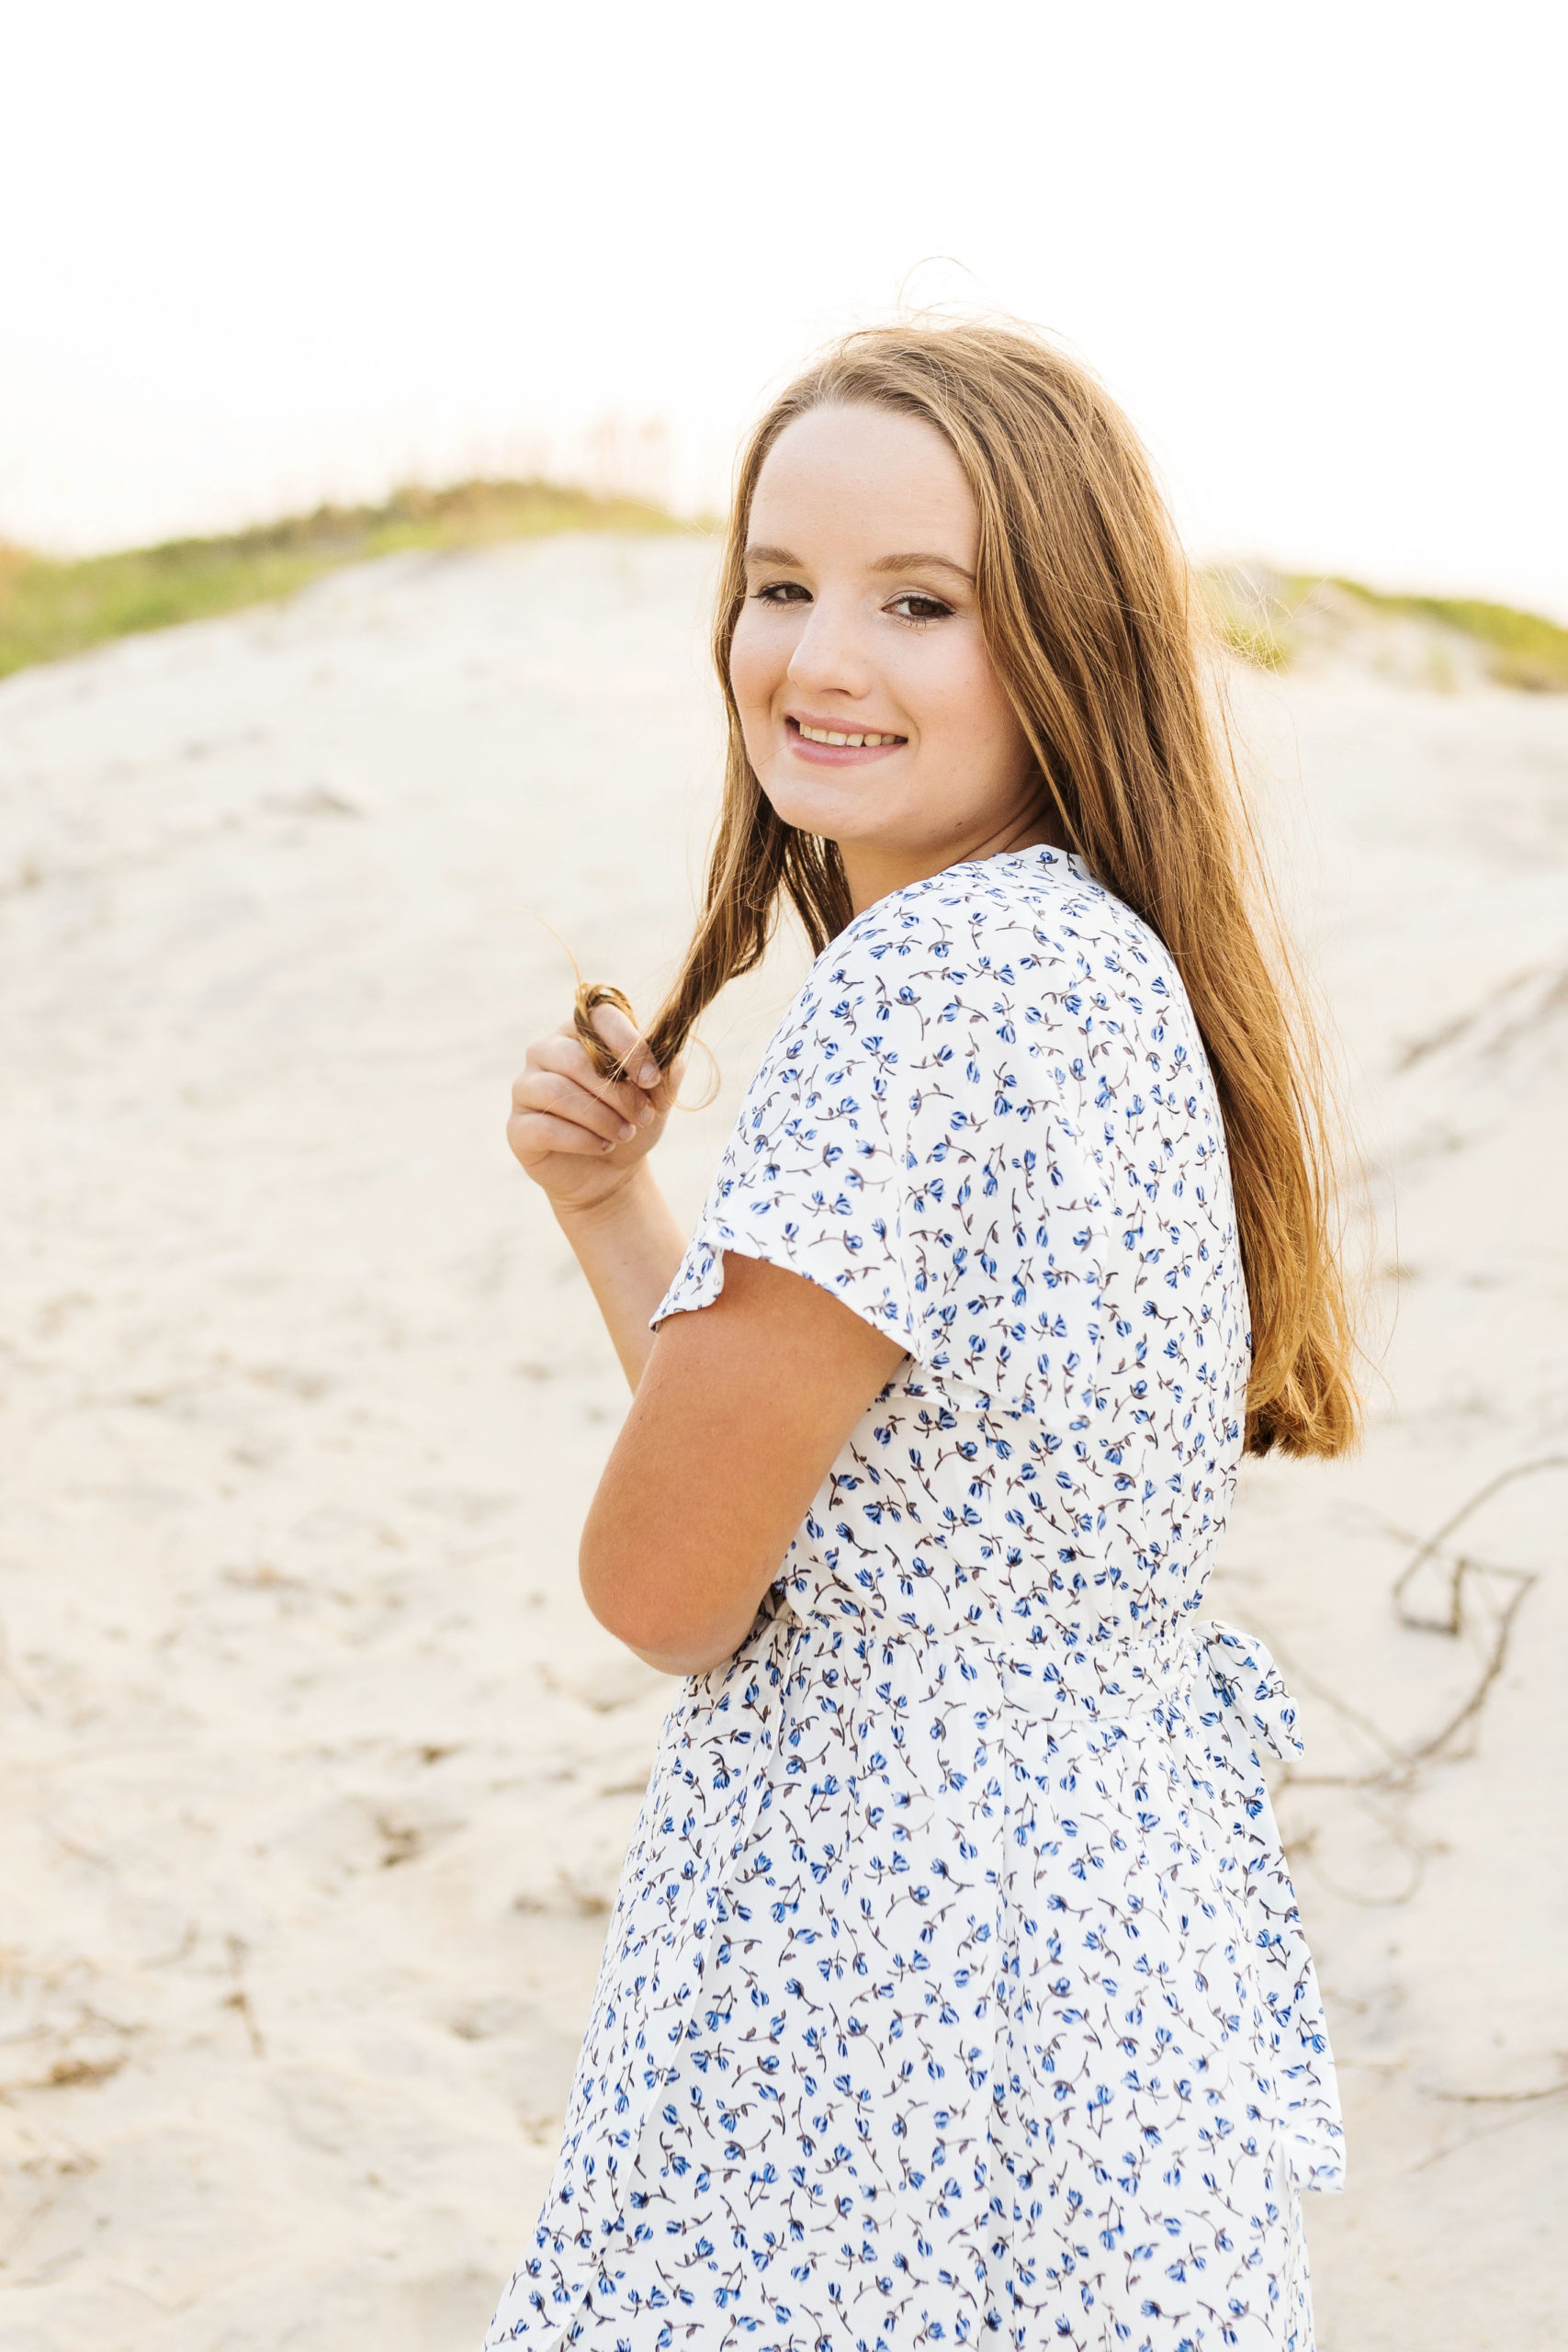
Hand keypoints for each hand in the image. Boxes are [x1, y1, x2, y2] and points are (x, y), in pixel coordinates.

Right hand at [507, 998, 682, 1213]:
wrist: (609, 1172)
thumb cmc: (629, 1121)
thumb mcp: (657, 1099)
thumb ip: (666, 1075)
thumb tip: (669, 1065)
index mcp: (580, 1032)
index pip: (598, 1016)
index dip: (628, 1045)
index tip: (651, 1079)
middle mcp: (546, 1051)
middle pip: (575, 1058)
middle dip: (617, 1092)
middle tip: (643, 1116)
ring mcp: (525, 1087)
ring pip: (557, 1090)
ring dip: (601, 1117)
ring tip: (625, 1134)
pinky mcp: (517, 1126)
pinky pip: (544, 1126)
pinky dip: (581, 1139)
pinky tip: (602, 1146)